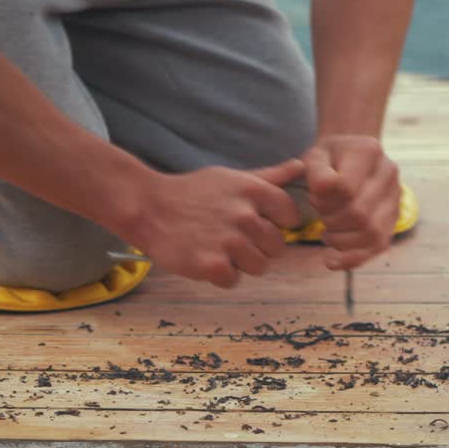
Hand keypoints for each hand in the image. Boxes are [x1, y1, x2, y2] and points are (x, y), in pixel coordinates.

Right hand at [126, 159, 305, 287]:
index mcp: (254, 191)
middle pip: (277, 247)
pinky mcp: (212, 265)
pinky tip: (204, 259)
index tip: (254, 223)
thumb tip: (300, 166)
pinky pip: (234, 281)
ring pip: (259, 266)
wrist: (147, 207)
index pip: (290, 216)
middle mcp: (245, 215)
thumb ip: (269, 177)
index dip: (275, 224)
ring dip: (240, 263)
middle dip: (257, 246)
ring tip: (216, 248)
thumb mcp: (230, 178)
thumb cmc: (191, 193)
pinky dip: (220, 276)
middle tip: (229, 238)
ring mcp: (229, 241)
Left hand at [304, 134, 400, 269]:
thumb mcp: (315, 155)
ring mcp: (395, 198)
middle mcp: (388, 174)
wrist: (349, 155)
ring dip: (341, 241)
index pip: (347, 189)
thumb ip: (316, 170)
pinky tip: (332, 261)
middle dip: (332, 221)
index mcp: (369, 152)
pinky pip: (379, 246)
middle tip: (321, 215)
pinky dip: (353, 258)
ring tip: (327, 233)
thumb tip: (325, 188)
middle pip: (361, 214)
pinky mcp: (393, 219)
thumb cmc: (329, 157)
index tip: (315, 197)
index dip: (325, 200)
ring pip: (372, 233)